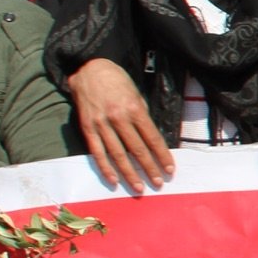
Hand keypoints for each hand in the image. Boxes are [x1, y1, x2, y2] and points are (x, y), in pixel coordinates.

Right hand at [67, 58, 173, 191]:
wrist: (90, 69)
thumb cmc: (118, 82)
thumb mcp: (136, 94)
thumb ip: (142, 117)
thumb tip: (150, 140)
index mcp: (135, 109)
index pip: (152, 138)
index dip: (162, 155)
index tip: (170, 169)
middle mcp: (118, 118)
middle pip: (137, 149)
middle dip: (149, 168)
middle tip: (158, 183)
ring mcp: (101, 124)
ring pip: (117, 154)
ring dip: (129, 173)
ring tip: (139, 188)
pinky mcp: (87, 128)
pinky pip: (97, 152)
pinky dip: (105, 168)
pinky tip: (113, 180)